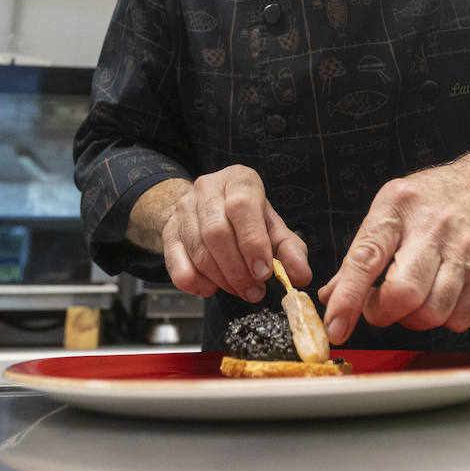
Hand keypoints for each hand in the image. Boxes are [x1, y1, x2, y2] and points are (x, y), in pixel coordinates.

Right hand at [160, 164, 310, 301]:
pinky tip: (214, 286)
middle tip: (254, 290)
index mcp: (238, 180)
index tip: (265, 272)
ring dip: (223, 279)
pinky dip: (198, 284)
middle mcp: (207, 188)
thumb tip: (301, 275)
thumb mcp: (272, 227)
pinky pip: (178, 267)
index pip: (242, 207)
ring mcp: (183, 210)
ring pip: (199, 251)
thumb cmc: (246, 217)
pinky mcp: (168, 233)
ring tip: (241, 289)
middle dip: (238, 269)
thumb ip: (290, 250)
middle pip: (217, 232)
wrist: (208, 208)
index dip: (253, 243)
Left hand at [317, 161, 469, 345]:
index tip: (335, 327)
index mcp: (395, 209)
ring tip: (410, 300)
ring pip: (432, 312)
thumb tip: (331, 296)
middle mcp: (431, 228)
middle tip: (380, 305)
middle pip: (403, 293)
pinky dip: (444, 320)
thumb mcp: (387, 210)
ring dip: (413, 319)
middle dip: (383, 312)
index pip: (366, 258)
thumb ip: (359, 254)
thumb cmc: (429, 200)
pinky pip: (461, 318)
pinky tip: (437, 300)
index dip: (348, 299)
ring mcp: (462, 250)